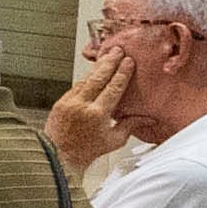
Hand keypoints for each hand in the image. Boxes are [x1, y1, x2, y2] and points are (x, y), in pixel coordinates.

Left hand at [45, 43, 133, 166]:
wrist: (58, 157)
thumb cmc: (86, 151)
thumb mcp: (114, 140)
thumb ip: (130, 125)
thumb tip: (148, 118)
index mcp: (97, 114)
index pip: (113, 87)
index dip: (122, 73)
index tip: (128, 62)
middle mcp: (82, 105)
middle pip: (98, 77)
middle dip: (109, 62)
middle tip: (117, 50)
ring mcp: (69, 103)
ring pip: (85, 79)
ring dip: (97, 67)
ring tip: (107, 56)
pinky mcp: (60, 103)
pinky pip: (76, 86)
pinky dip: (86, 78)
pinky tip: (93, 72)